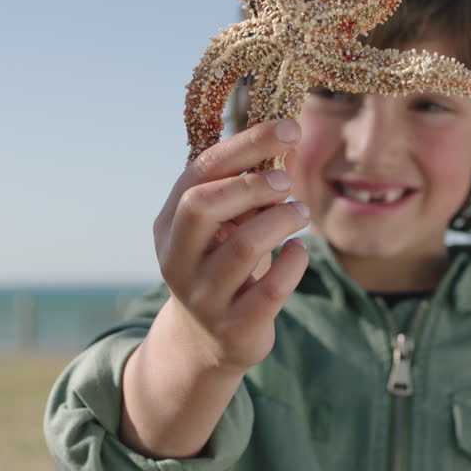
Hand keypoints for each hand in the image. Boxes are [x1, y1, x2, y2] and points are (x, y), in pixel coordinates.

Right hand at [152, 119, 309, 372]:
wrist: (207, 342)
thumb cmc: (222, 264)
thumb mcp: (220, 227)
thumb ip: (241, 189)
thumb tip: (286, 135)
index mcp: (170, 225)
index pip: (200, 172)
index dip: (247, 145)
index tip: (290, 128)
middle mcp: (178, 259)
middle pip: (203, 206)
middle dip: (252, 185)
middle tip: (287, 180)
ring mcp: (204, 296)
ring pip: (243, 247)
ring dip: (281, 220)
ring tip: (300, 212)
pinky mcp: (235, 326)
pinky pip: (271, 288)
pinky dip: (294, 262)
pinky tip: (298, 251)